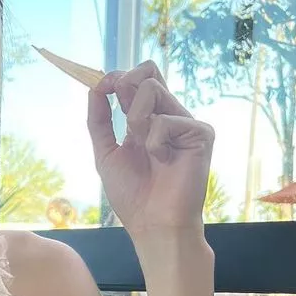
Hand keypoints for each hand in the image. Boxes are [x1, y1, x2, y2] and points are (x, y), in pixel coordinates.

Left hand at [87, 61, 213, 238]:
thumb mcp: (106, 153)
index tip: (101, 88)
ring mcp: (186, 122)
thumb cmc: (133, 194)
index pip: (138, 78)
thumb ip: (99, 121)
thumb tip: (94, 88)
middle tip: (121, 117)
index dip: (117, 77)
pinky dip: (154, 143)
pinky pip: (165, 120)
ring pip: (152, 89)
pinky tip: (164, 162)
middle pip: (148, 71)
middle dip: (125, 86)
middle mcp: (168, 115)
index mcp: (149, 118)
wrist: (154, 224)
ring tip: (146, 151)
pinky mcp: (201, 133)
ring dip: (136, 120)